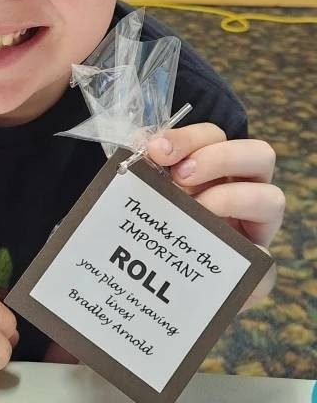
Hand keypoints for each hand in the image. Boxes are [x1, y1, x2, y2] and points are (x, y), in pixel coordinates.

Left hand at [146, 123, 284, 307]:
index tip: (155, 151)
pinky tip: (209, 249)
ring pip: (273, 198)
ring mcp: (258, 224)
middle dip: (218, 158)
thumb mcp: (148, 191)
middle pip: (259, 154)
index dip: (188, 137)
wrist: (160, 276)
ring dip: (230, 198)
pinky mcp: (258, 264)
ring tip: (196, 209)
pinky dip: (240, 252)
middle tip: (180, 176)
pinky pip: (265, 259)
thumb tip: (138, 146)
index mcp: (216, 163)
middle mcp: (245, 186)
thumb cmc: (156, 221)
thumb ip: (145, 167)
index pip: (214, 136)